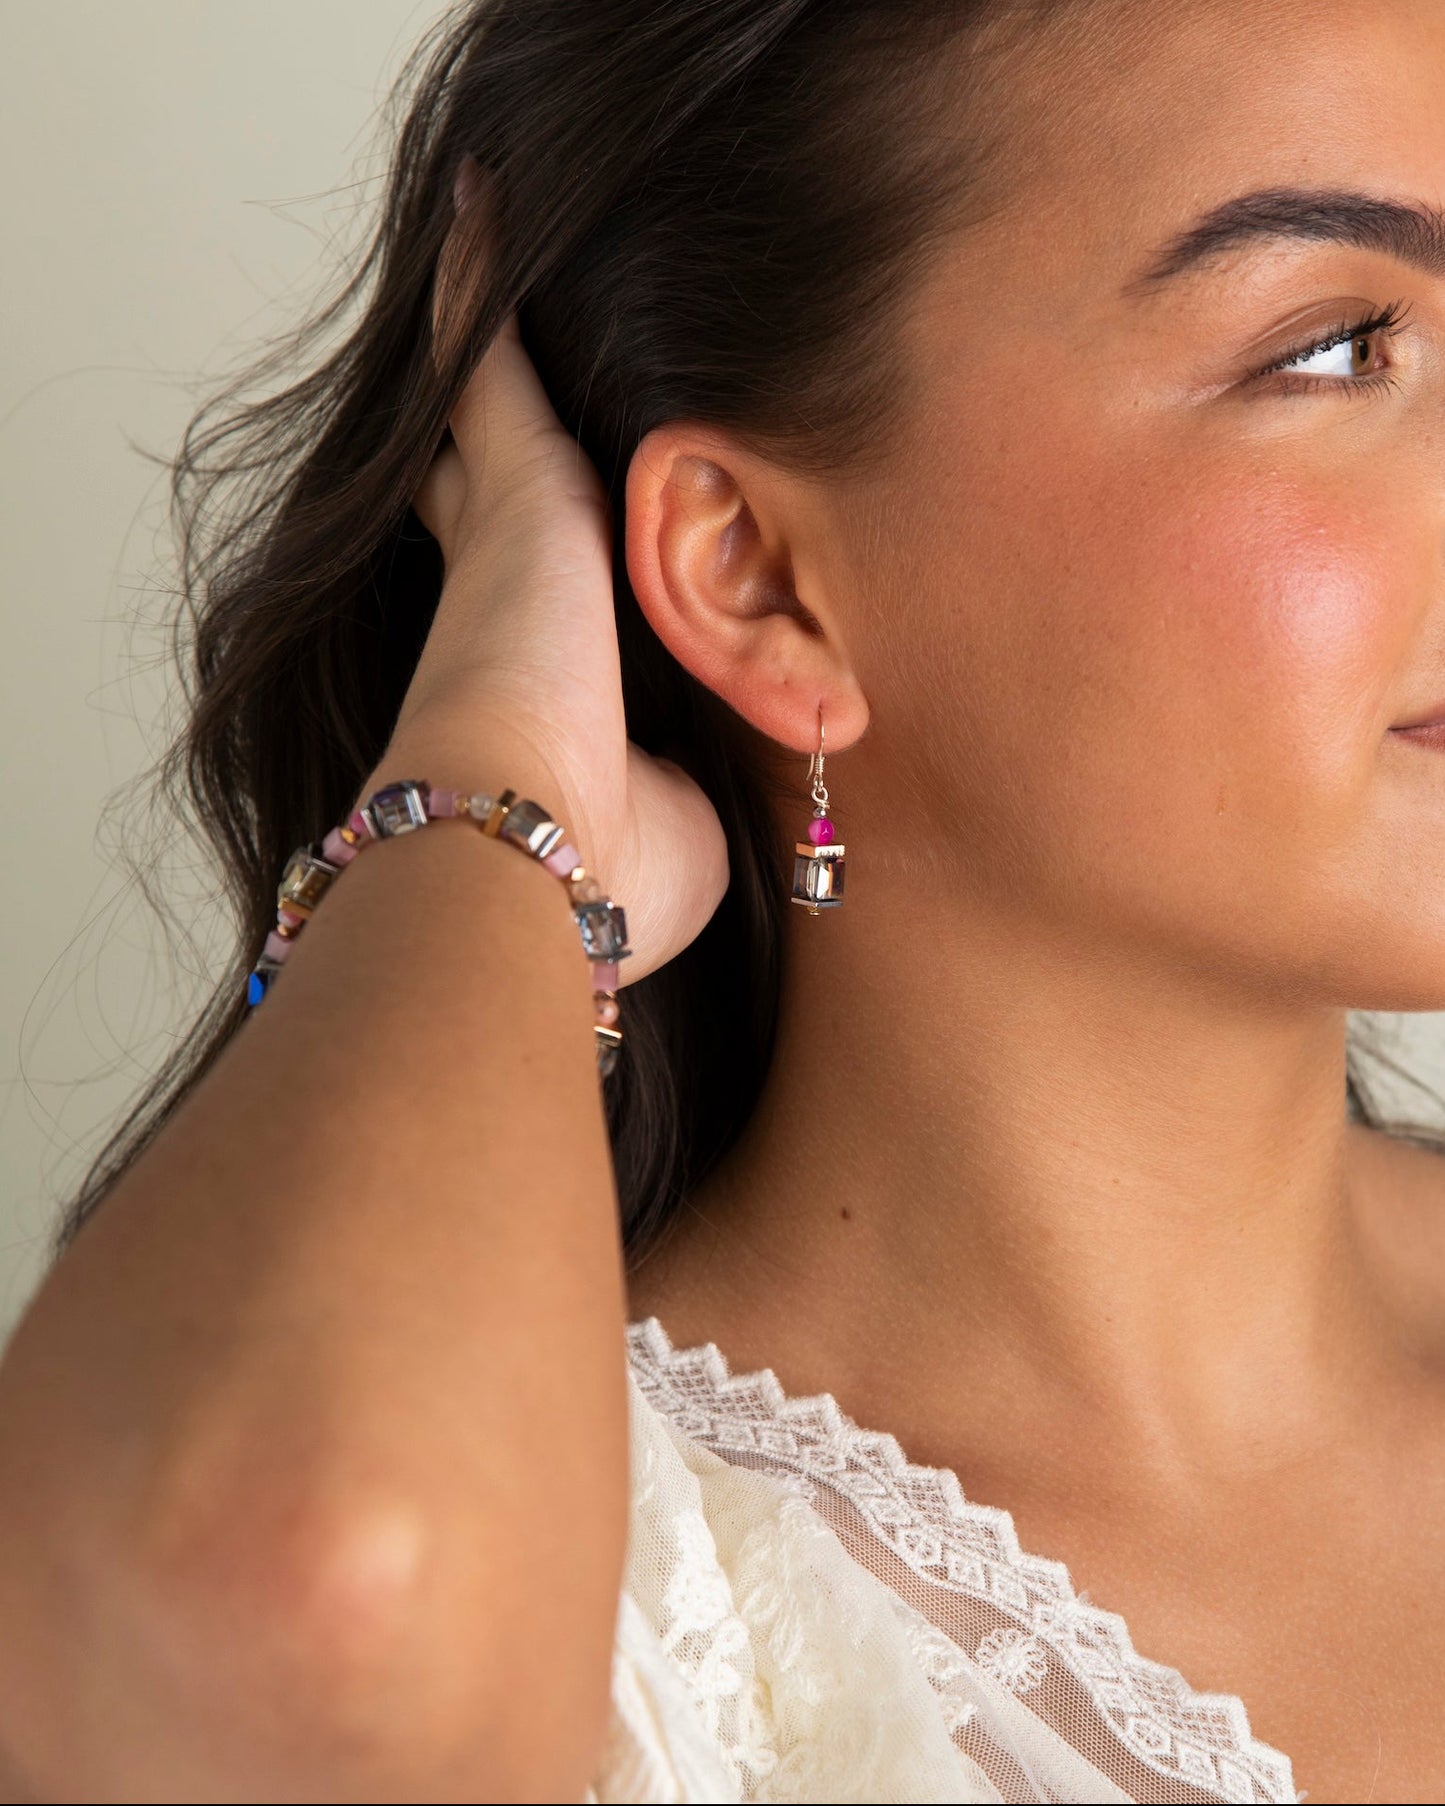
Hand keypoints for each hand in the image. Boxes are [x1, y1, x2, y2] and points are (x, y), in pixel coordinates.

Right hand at [387, 169, 728, 982]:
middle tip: (488, 405)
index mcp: (538, 679)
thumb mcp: (692, 815)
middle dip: (487, 456)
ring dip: (496, 353)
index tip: (528, 542)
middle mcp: (507, 595)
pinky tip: (483, 198)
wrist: (526, 850)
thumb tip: (765, 775)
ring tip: (490, 256)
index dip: (520, 565)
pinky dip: (482, 280)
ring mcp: (505, 531)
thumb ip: (717, 774)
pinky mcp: (512, 484)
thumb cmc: (607, 865)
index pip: (522, 603)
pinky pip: (493, 358)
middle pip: (486, 497)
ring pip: (491, 415)